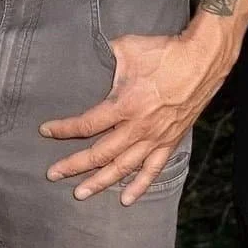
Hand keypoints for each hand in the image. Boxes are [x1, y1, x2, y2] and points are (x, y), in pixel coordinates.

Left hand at [41, 26, 234, 204]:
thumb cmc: (164, 52)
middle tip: (53, 174)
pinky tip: (127, 200)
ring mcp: (155, 138)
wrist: (202, 61)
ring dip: (100, 182)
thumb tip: (89, 54)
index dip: (64, 130)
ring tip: (80, 193)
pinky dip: (140, 186)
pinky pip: (153, 170)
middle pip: (99, 154)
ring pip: (122, 167)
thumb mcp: (128, 48)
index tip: (46, 131)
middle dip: (73, 165)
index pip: (87, 124)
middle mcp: (138, 127)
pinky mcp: (170, 142)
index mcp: (125, 104)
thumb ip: (105, 56)